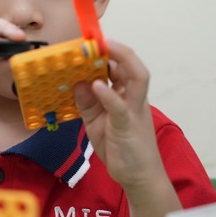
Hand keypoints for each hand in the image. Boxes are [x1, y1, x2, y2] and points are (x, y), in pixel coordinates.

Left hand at [74, 39, 168, 192]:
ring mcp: (134, 110)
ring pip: (137, 78)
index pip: (122, 67)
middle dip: (117, 50)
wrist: (138, 176)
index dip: (109, 53)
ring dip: (121, 60)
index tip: (90, 43)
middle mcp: (134, 98)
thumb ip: (87, 102)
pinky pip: (120, 106)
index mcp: (127, 95)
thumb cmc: (120, 147)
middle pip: (133, 66)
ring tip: (104, 49)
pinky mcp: (129, 125)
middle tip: (97, 39)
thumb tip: (77, 82)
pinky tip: (96, 85)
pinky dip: (108, 94)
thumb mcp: (95, 121)